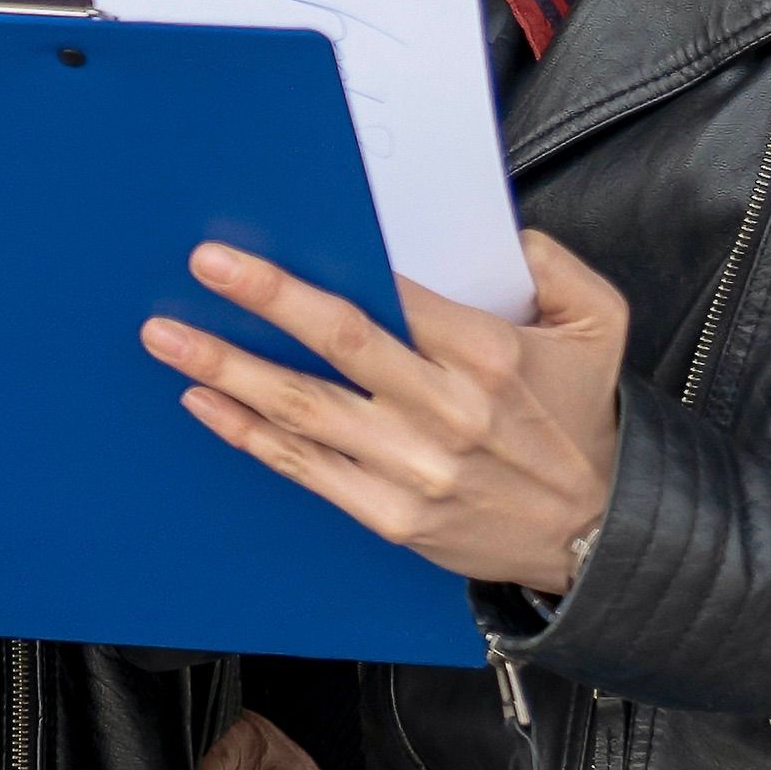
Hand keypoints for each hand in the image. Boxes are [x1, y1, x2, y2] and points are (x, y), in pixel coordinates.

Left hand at [142, 230, 632, 592]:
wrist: (597, 535)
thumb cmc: (584, 422)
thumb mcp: (600, 324)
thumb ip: (551, 265)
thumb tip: (496, 234)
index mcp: (487, 353)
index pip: (390, 297)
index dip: (322, 268)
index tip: (269, 244)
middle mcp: (444, 410)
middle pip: (337, 343)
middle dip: (263, 301)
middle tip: (205, 267)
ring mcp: (412, 468)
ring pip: (303, 409)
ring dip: (229, 368)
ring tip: (170, 337)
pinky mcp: (392, 515)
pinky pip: (305, 468)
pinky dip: (248, 435)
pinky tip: (205, 401)